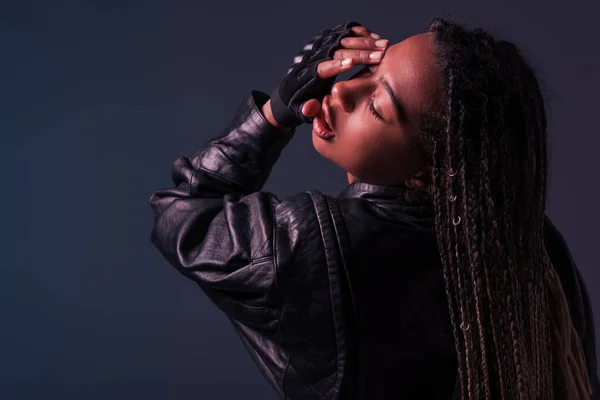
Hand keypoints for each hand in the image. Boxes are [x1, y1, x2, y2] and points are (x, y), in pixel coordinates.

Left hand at [268, 21, 387, 127]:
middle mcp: (316, 54)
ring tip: (384, 46)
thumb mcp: (301, 109)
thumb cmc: (301, 100)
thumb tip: (310, 108)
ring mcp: (323, 44)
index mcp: (309, 72)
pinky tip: (378, 39)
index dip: (337, 64)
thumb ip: (306, 109)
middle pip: (339, 50)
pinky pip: (348, 32)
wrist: (293, 85)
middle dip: (360, 53)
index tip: (352, 64)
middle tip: (380, 56)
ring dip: (366, 42)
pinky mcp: (330, 38)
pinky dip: (363, 34)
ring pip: (345, 39)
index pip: (324, 66)